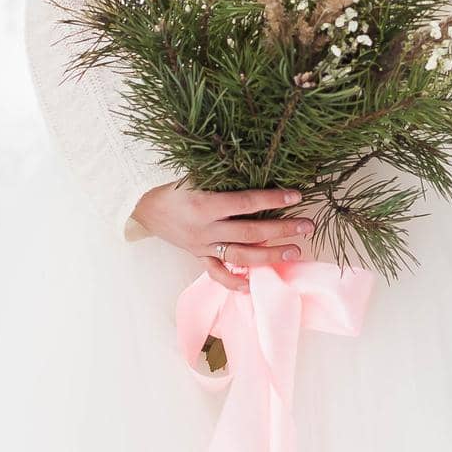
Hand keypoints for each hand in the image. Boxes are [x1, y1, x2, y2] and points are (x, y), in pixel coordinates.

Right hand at [130, 181, 316, 290]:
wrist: (144, 208)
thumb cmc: (174, 186)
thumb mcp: (196, 174)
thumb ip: (224, 174)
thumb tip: (259, 165)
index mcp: (205, 204)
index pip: (246, 203)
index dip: (272, 200)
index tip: (296, 197)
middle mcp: (206, 229)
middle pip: (250, 232)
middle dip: (281, 230)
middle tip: (306, 226)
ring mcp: (202, 246)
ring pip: (240, 255)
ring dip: (269, 256)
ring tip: (295, 252)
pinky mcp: (198, 257)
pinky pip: (217, 273)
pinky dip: (234, 282)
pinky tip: (252, 286)